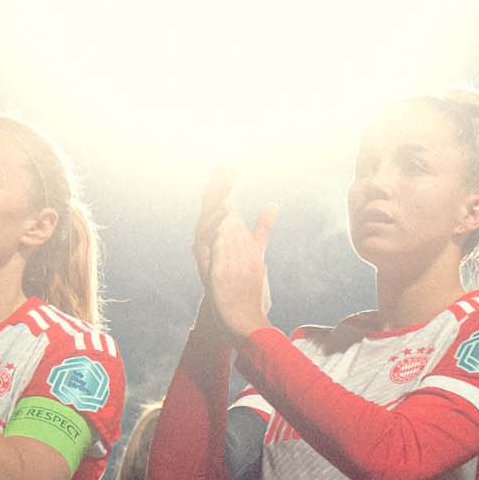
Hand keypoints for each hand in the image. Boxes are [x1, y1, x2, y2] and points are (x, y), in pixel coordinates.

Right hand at [193, 171, 272, 340]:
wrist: (235, 316)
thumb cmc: (242, 284)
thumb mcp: (255, 250)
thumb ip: (262, 228)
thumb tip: (273, 204)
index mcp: (220, 233)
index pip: (221, 201)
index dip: (224, 182)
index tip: (232, 162)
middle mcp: (209, 241)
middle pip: (210, 206)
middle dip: (218, 184)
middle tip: (226, 164)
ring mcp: (206, 252)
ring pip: (206, 219)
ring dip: (216, 200)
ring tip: (225, 182)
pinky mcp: (206, 265)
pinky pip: (206, 240)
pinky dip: (215, 225)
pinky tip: (225, 211)